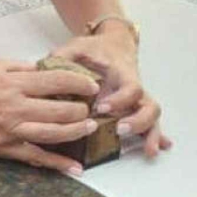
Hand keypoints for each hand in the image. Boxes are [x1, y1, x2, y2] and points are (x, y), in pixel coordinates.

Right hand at [0, 60, 107, 173]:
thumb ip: (22, 68)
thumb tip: (47, 71)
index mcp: (13, 82)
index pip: (57, 80)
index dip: (80, 82)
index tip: (92, 85)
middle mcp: (14, 107)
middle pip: (61, 109)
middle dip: (82, 108)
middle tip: (92, 107)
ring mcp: (10, 130)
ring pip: (54, 134)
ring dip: (76, 132)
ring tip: (90, 127)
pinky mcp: (3, 148)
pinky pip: (35, 158)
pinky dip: (57, 164)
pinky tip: (75, 168)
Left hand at [53, 25, 170, 157]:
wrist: (113, 44)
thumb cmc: (94, 49)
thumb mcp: (77, 47)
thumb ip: (62, 58)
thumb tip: (40, 71)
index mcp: (122, 73)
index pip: (130, 87)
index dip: (120, 99)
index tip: (102, 107)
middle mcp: (134, 88)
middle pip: (149, 106)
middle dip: (138, 121)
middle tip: (120, 130)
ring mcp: (137, 100)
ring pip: (152, 117)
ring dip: (151, 134)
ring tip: (148, 151)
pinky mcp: (134, 108)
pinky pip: (148, 123)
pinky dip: (154, 137)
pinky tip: (155, 150)